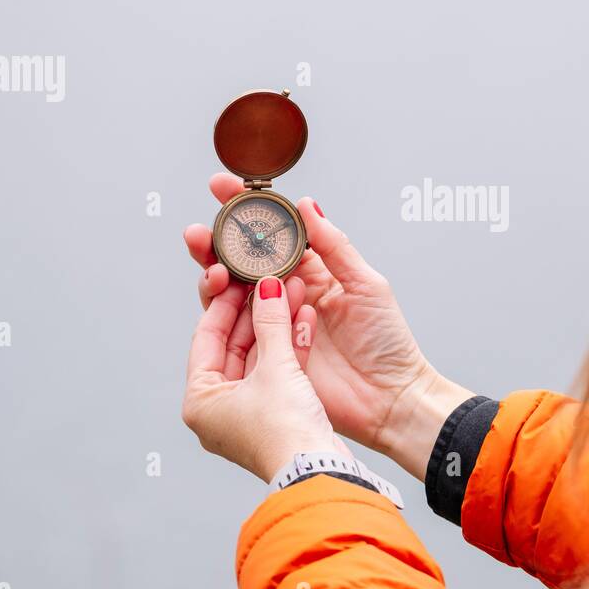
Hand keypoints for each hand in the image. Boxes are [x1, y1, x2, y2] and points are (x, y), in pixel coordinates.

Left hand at [182, 275, 346, 481]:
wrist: (319, 470)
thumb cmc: (285, 431)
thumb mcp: (275, 366)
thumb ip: (270, 322)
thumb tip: (266, 288)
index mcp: (200, 401)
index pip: (206, 338)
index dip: (225, 303)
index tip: (239, 277)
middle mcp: (218, 409)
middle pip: (233, 346)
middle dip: (256, 313)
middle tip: (267, 282)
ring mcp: (246, 414)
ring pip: (258, 358)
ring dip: (276, 327)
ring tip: (291, 294)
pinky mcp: (274, 418)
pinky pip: (276, 374)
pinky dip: (289, 349)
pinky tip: (304, 321)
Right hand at [184, 174, 471, 478]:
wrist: (390, 399)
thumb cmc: (387, 342)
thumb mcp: (365, 284)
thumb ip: (333, 246)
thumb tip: (306, 204)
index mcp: (313, 272)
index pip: (273, 234)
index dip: (246, 211)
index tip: (221, 189)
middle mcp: (288, 294)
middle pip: (241, 262)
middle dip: (215, 243)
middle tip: (199, 233)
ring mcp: (274, 325)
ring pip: (231, 294)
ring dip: (214, 275)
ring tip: (211, 266)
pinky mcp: (266, 355)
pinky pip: (236, 330)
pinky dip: (223, 310)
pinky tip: (221, 293)